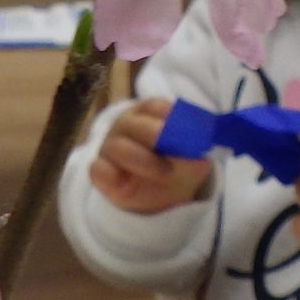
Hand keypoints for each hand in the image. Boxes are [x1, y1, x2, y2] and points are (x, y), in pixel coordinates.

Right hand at [87, 97, 211, 214]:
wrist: (154, 192)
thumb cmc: (172, 166)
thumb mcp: (189, 163)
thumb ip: (194, 158)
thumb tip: (200, 159)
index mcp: (149, 115)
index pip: (154, 106)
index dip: (168, 114)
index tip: (186, 127)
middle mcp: (126, 126)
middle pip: (134, 123)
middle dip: (155, 133)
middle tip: (174, 146)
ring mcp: (110, 146)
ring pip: (119, 147)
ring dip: (144, 160)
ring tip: (166, 173)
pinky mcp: (100, 170)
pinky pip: (99, 169)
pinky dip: (113, 177)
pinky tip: (128, 185)